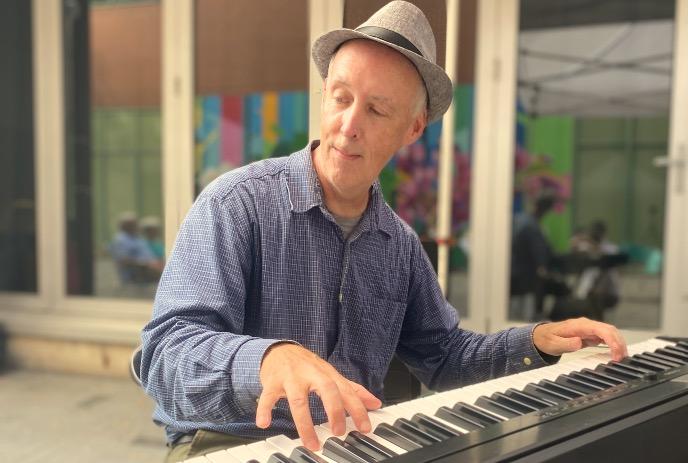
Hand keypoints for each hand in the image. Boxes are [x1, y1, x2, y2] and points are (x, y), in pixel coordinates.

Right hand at [256, 343, 381, 450]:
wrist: (280, 351)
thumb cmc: (308, 367)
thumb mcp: (331, 376)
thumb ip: (352, 390)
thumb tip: (374, 402)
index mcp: (327, 375)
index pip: (346, 391)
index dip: (357, 409)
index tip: (365, 427)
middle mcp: (311, 374)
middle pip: (326, 389)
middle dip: (334, 410)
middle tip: (338, 432)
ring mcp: (291, 378)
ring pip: (298, 400)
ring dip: (304, 424)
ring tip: (311, 443)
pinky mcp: (273, 382)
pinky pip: (268, 397)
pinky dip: (265, 410)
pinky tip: (264, 423)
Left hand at [533, 317, 627, 360]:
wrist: (541, 336)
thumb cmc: (547, 339)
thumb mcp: (553, 343)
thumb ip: (566, 343)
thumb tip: (579, 342)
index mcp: (579, 325)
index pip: (601, 329)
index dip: (612, 341)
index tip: (616, 355)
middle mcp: (586, 325)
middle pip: (610, 330)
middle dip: (619, 343)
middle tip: (622, 359)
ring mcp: (589, 329)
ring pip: (610, 332)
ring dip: (618, 343)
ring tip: (621, 357)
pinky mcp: (590, 334)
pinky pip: (605, 336)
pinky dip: (613, 344)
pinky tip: (615, 353)